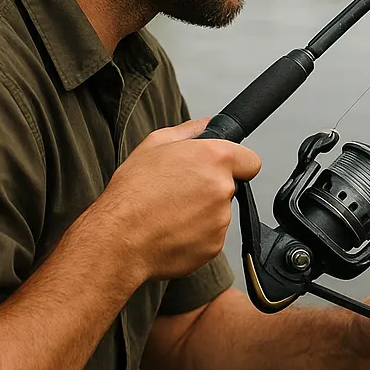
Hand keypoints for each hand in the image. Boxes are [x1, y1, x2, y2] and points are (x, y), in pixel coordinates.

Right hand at [94, 117, 261, 282]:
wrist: (119, 237)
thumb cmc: (132, 192)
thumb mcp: (154, 144)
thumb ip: (189, 131)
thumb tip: (207, 124)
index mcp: (214, 159)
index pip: (251, 161)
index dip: (237, 164)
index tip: (223, 169)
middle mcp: (223, 188)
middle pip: (231, 187)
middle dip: (211, 188)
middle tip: (180, 191)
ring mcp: (221, 219)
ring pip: (219, 213)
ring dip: (202, 213)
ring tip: (170, 212)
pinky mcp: (215, 245)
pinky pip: (211, 236)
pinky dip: (196, 234)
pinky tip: (171, 229)